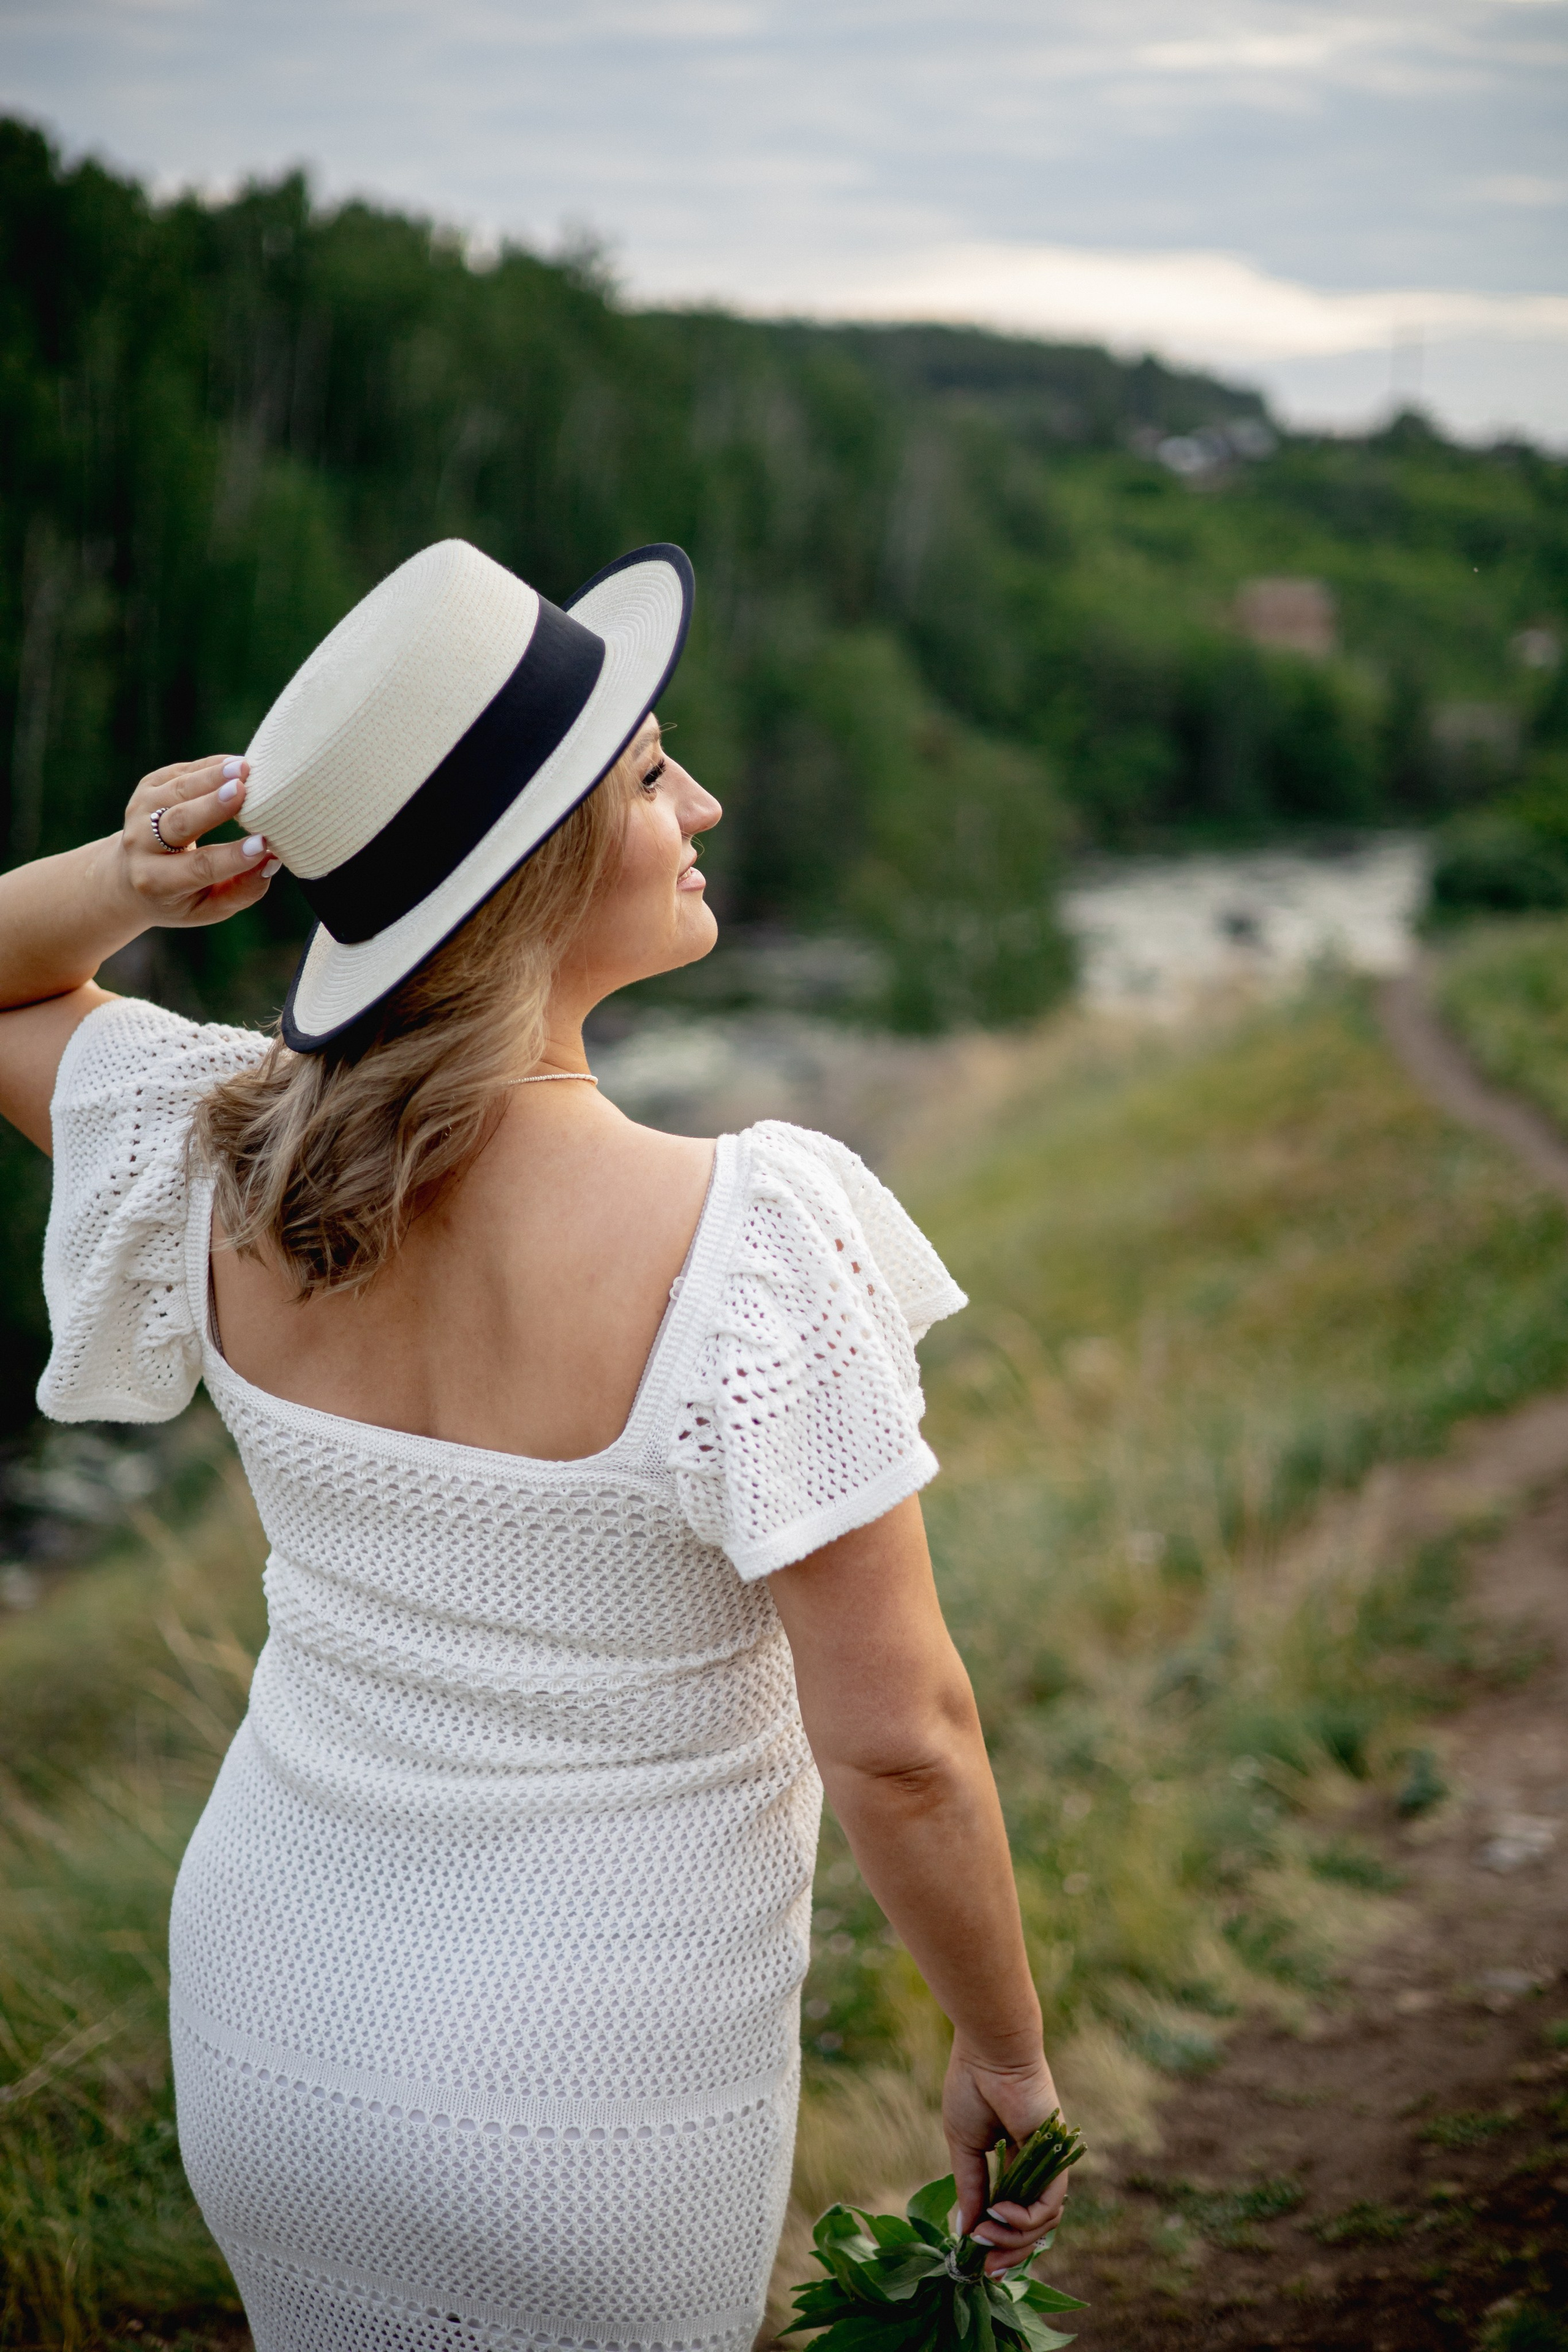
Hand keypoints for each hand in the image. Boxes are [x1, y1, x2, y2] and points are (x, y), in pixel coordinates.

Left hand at [114, 755, 278, 928]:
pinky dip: (210, 767)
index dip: (232, 857)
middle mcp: (141, 845)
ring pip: (178, 789)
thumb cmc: (183, 896)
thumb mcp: (210, 907)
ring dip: (212, 777)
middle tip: (242, 791)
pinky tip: (235, 765)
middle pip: (179, 822)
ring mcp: (140, 812)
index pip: (199, 867)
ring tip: (244, 768)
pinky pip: (179, 772)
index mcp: (157, 881)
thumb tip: (271, 859)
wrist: (129, 877)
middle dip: (213, 806)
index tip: (263, 844)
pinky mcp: (147, 787)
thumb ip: (242, 890)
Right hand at [944, 2042, 1070, 2279]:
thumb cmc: (972, 2087)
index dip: (998, 2242)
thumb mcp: (964, 2147)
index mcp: (1013, 2162)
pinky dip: (1024, 2219)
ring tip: (986, 2234)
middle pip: (1032, 2228)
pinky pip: (1049, 2205)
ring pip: (1043, 2224)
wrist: (988, 2053)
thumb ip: (970, 2188)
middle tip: (985, 2268)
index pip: (1014, 2215)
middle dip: (1008, 2254)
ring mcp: (1048, 2165)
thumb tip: (967, 2232)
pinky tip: (999, 2213)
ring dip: (1013, 2239)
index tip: (977, 2261)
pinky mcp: (1057, 2158)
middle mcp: (1036, 2168)